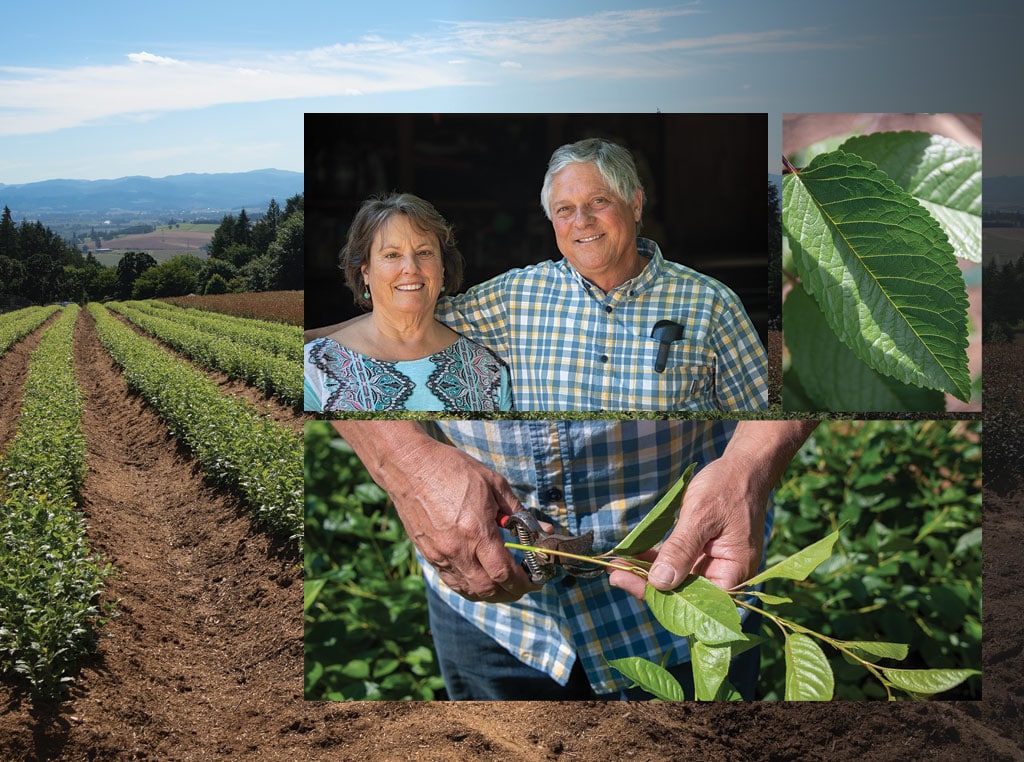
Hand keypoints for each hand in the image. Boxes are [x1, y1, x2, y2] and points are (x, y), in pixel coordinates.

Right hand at [332, 422, 538, 602]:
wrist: (409, 466)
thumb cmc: (453, 469)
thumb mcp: (494, 483)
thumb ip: (518, 512)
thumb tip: (542, 530)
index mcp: (476, 531)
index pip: (504, 573)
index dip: (523, 583)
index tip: (535, 579)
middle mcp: (457, 549)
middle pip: (488, 589)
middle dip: (511, 592)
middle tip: (524, 584)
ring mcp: (440, 555)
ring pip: (469, 590)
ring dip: (491, 594)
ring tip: (504, 584)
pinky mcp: (428, 554)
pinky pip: (452, 581)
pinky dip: (470, 587)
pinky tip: (480, 579)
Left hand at [608, 456, 766, 598]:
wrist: (743, 469)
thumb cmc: (726, 487)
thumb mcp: (701, 516)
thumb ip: (682, 549)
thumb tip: (659, 582)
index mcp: (735, 572)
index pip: (695, 598)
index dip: (659, 596)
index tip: (626, 581)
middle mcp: (725, 575)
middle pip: (683, 593)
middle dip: (648, 585)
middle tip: (613, 575)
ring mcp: (713, 566)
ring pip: (677, 579)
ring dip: (647, 574)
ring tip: (616, 566)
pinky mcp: (703, 555)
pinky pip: (678, 564)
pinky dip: (656, 561)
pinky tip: (632, 556)